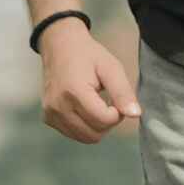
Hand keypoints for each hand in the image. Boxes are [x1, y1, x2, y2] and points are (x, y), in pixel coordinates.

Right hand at [31, 15, 137, 141]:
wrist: (60, 46)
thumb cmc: (88, 55)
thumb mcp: (111, 68)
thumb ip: (123, 92)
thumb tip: (135, 115)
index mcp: (74, 91)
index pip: (104, 120)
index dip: (117, 114)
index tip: (116, 99)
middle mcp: (58, 106)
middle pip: (95, 134)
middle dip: (108, 122)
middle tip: (109, 103)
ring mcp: (51, 114)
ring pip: (85, 138)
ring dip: (97, 127)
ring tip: (97, 105)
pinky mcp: (48, 118)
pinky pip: (73, 134)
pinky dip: (84, 127)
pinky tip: (85, 109)